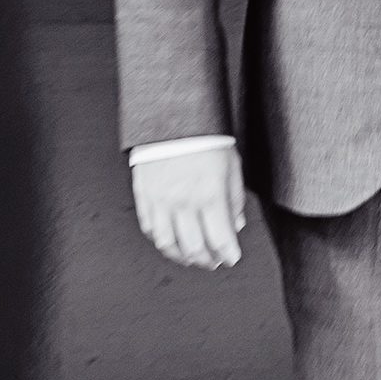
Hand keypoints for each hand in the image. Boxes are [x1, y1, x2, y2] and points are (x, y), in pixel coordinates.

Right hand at [132, 144, 245, 269]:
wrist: (173, 118)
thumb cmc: (205, 138)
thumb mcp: (232, 166)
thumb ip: (235, 199)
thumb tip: (236, 225)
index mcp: (210, 194)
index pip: (221, 239)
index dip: (228, 254)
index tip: (232, 258)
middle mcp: (184, 201)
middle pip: (194, 247)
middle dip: (207, 260)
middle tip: (214, 261)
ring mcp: (161, 201)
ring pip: (168, 244)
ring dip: (182, 256)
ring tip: (192, 258)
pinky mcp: (144, 196)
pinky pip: (150, 228)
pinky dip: (161, 241)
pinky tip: (171, 242)